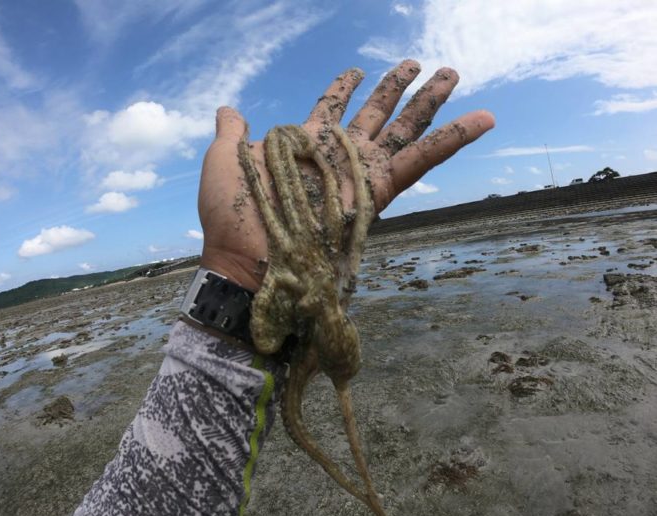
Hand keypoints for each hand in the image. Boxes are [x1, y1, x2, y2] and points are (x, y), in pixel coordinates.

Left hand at [198, 59, 494, 290]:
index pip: (329, 108)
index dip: (342, 89)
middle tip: (417, 63)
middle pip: (376, 115)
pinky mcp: (377, 193)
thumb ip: (231, 132)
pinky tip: (483, 118)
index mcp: (303, 146)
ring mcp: (360, 175)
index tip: (355, 70)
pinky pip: (421, 161)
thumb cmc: (229, 215)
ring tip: (451, 73)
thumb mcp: (224, 161)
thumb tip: (229, 110)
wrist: (246, 259)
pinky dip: (453, 140)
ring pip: (404, 131)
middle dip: (397, 89)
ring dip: (429, 102)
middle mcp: (337, 158)